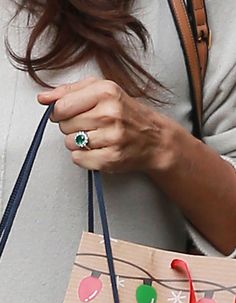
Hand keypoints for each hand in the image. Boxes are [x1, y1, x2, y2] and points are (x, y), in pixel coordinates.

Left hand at [38, 77, 185, 172]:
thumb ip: (70, 91)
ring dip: (78, 142)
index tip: (68, 113)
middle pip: (64, 125)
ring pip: (70, 142)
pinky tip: (98, 149)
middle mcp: (110, 113)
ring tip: (96, 137)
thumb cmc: (127, 113)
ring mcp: (112, 137)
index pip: (61, 106)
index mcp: (106, 92)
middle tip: (90, 125)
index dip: (60, 112)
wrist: (155, 138)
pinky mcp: (111, 158)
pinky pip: (78, 158)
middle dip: (72, 126)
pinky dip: (84, 156)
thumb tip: (42, 98)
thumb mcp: (102, 90)